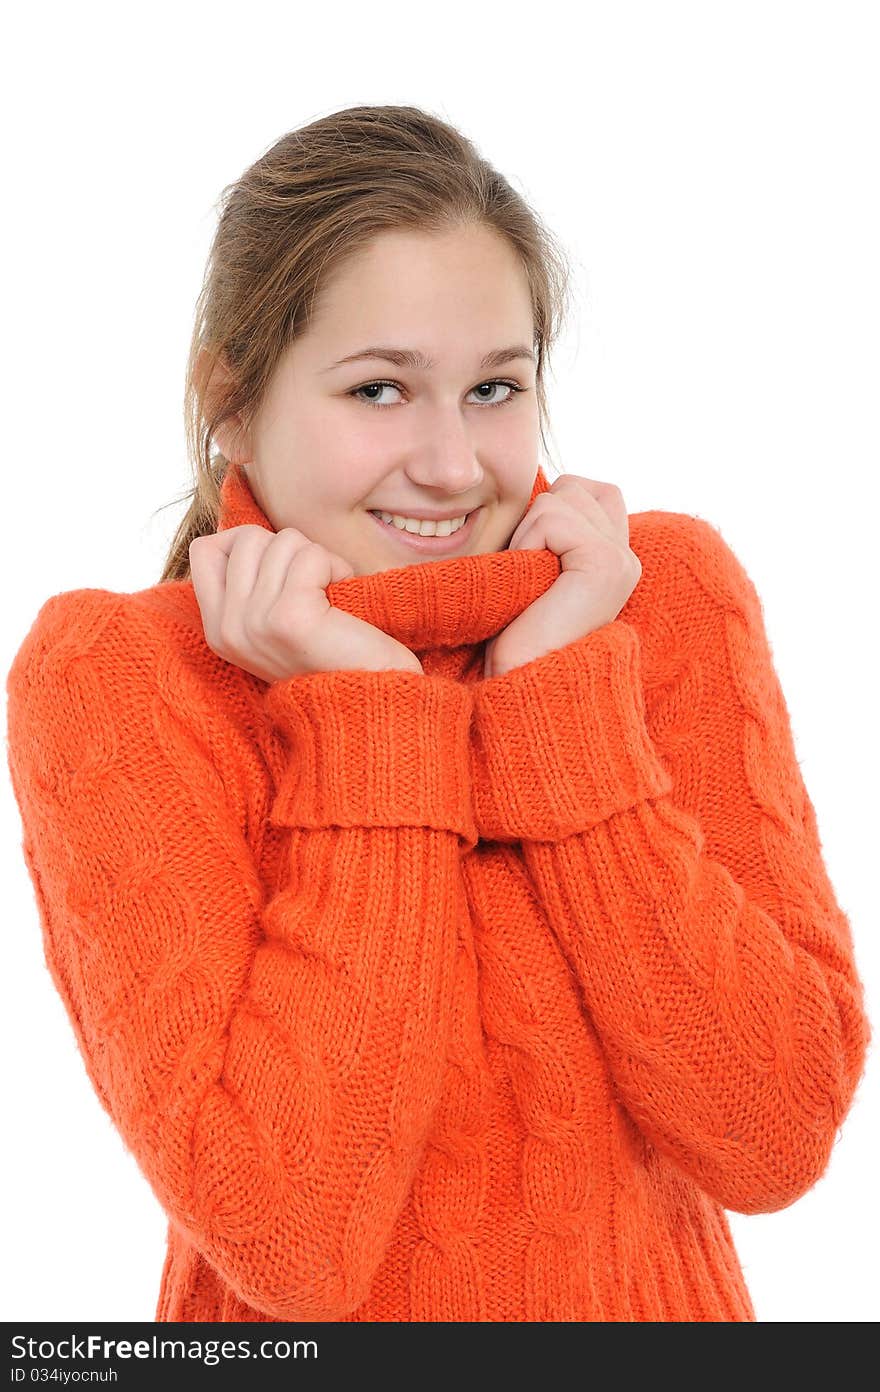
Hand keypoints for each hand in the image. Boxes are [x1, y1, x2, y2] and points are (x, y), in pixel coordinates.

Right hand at [189, 524, 424, 682]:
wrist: (372, 701)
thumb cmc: (334, 653)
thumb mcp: (273, 619)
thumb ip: (250, 582)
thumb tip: (243, 531)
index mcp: (218, 631)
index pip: (206, 550)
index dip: (248, 544)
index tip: (283, 575)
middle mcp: (227, 630)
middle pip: (246, 538)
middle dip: (290, 550)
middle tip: (315, 589)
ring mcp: (254, 624)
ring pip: (282, 541)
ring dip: (318, 559)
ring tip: (331, 599)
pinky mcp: (289, 618)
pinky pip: (311, 556)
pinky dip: (337, 568)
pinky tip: (343, 599)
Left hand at [483, 475, 641, 677]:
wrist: (521, 686)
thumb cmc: (515, 638)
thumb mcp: (536, 572)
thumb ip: (552, 532)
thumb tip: (538, 485)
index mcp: (615, 558)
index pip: (589, 490)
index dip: (551, 511)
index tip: (533, 560)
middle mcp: (627, 557)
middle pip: (573, 486)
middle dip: (536, 520)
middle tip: (528, 575)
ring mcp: (621, 560)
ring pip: (559, 498)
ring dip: (528, 536)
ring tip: (529, 585)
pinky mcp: (606, 563)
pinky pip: (552, 518)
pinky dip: (528, 546)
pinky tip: (533, 586)